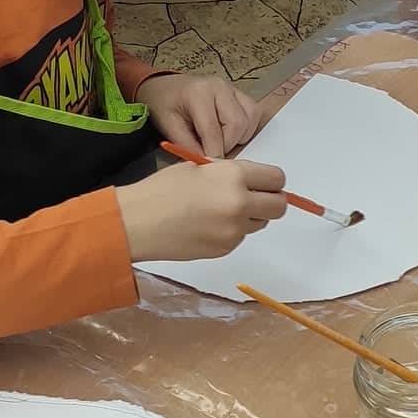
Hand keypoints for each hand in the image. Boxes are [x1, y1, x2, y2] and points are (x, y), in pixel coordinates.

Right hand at [117, 156, 286, 261]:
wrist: (138, 223)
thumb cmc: (161, 190)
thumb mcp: (198, 168)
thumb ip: (228, 173)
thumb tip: (249, 181)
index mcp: (234, 176)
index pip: (277, 179)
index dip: (271, 181)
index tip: (262, 183)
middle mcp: (240, 203)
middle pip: (279, 206)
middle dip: (271, 201)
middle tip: (254, 198)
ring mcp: (234, 230)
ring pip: (261, 223)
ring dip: (251, 216)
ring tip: (221, 211)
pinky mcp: (225, 249)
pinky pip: (240, 237)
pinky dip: (232, 231)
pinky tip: (207, 225)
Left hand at [139, 72, 262, 157]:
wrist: (166, 87)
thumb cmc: (165, 105)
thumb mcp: (168, 126)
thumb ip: (187, 145)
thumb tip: (206, 164)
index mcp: (198, 93)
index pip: (213, 130)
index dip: (213, 153)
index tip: (210, 167)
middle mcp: (220, 87)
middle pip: (238, 124)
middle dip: (228, 145)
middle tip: (213, 151)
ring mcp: (233, 88)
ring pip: (250, 118)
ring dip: (239, 137)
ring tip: (220, 140)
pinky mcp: (240, 94)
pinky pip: (254, 113)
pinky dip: (246, 128)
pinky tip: (230, 132)